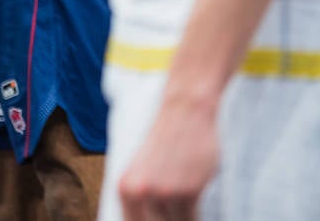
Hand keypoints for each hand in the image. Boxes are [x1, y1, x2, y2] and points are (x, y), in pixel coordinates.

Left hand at [118, 97, 218, 220]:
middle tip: (172, 216)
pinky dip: (193, 220)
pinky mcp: (188, 191)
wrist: (185, 111)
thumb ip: (140, 196)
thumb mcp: (142, 169)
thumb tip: (145, 217)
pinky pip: (191, 220)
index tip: (154, 220)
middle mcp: (140, 192)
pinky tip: (194, 215)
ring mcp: (164, 192)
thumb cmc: (167, 138)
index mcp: (125, 187)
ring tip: (184, 212)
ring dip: (179, 220)